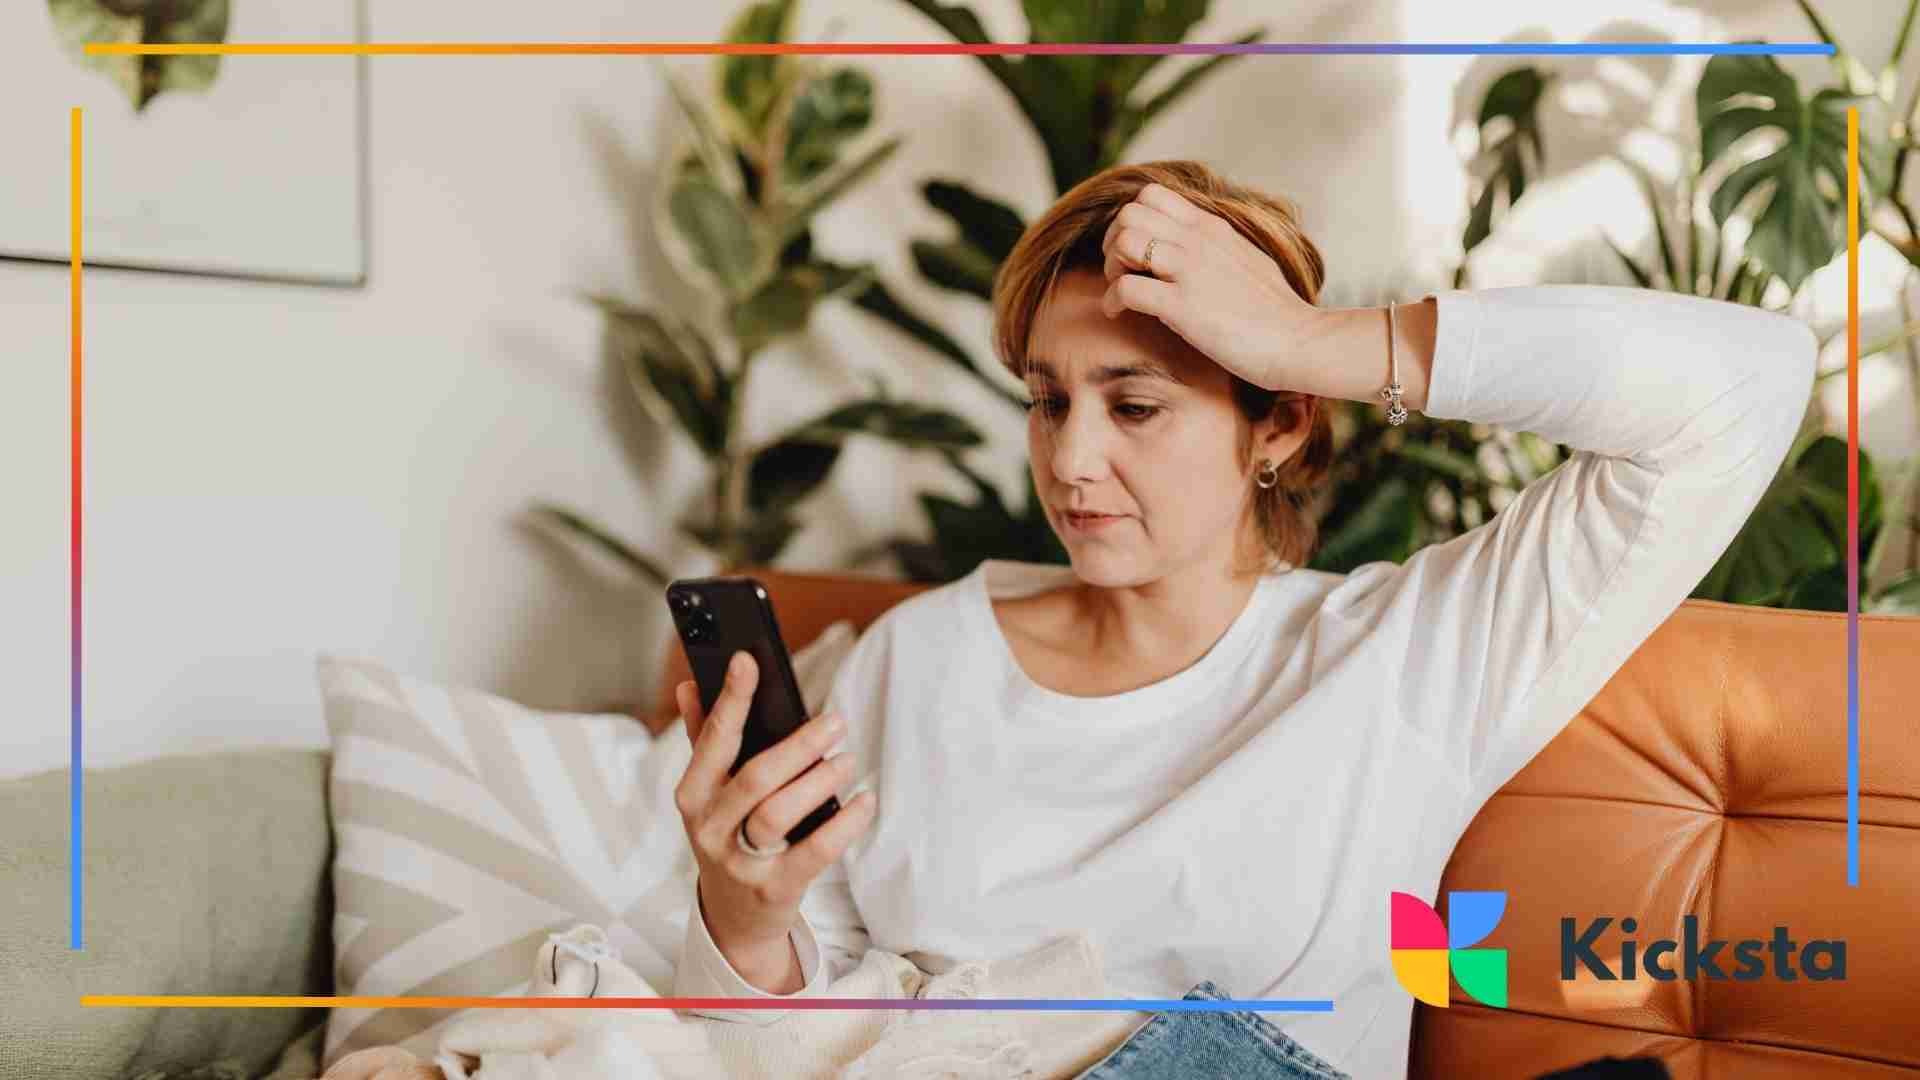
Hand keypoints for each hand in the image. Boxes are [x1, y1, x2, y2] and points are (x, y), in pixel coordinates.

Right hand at [672, 653, 875, 991]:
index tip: (748, 660)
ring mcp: (740, 862)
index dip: (731, 699)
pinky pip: (814, 853)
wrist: (734, 917)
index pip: (713, 740)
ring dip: (819, 781)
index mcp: (693, 795)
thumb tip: (691, 684)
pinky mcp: (774, 889)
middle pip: (756, 778)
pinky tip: (864, 801)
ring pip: (779, 814)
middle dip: (798, 745)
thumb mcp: (708, 793)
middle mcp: (709, 828)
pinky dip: (844, 824)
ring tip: (847, 759)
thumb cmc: (728, 836)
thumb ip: (702, 739)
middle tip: (836, 721)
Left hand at [1099, 182, 1324, 390]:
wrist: (1299, 341)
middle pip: (1128, 213)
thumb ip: (1215, 247)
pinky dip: (1112, 302)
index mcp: (1212, 227)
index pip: (1151, 195)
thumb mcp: (1246, 260)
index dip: (1131, 220)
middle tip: (1122, 271)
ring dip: (1110, 268)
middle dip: (1113, 242)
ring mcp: (1189, 271)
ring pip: (1124, 242)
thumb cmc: (1276, 311)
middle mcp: (1198, 241)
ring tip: (1121, 292)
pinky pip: (1125, 289)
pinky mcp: (1181, 306)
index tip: (1135, 251)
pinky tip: (1120, 315)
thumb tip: (1192, 247)